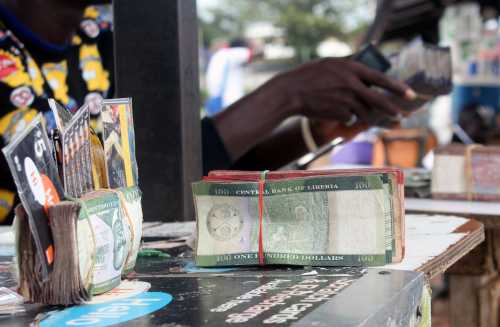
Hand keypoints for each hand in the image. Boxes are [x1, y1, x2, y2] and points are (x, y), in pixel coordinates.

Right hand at [276, 57, 415, 123]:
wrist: (290, 93)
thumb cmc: (307, 76)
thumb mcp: (329, 64)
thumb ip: (348, 66)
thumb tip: (364, 65)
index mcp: (351, 69)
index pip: (380, 78)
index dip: (397, 87)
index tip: (410, 94)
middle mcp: (351, 84)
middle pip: (378, 100)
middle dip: (391, 109)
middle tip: (401, 115)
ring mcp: (345, 100)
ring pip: (364, 111)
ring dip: (364, 115)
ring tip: (357, 113)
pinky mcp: (339, 113)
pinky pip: (349, 117)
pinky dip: (345, 117)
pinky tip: (333, 111)